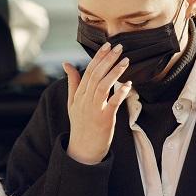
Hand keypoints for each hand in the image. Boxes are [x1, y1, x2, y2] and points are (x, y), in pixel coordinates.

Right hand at [64, 43, 131, 164]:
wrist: (83, 149)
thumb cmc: (80, 125)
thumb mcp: (72, 103)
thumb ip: (72, 82)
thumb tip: (67, 63)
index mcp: (79, 95)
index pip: (88, 71)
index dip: (98, 57)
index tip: (107, 45)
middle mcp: (85, 100)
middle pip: (96, 75)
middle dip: (108, 59)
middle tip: (120, 47)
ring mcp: (94, 110)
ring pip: (103, 86)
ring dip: (115, 72)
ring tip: (125, 61)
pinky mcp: (104, 120)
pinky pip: (112, 104)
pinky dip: (120, 93)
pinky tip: (128, 84)